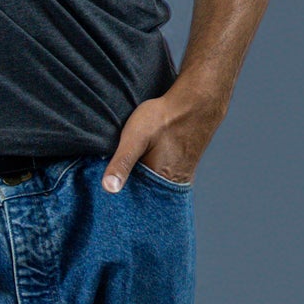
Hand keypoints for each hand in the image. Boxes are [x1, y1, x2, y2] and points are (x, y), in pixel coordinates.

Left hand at [102, 78, 225, 191]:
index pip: (133, 201)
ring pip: (154, 187)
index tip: (108, 190)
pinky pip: (164, 179)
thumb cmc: (164, 118)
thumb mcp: (135, 138)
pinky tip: (147, 164)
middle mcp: (172, 184)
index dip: (119, 197)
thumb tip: (108, 189)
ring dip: (142, 183)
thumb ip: (122, 163)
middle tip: (119, 177)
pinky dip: (153, 176)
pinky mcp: (185, 168)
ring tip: (132, 169)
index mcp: (159, 182)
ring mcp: (181, 177)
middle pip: (145, 196)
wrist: (195, 102)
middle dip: (130, 192)